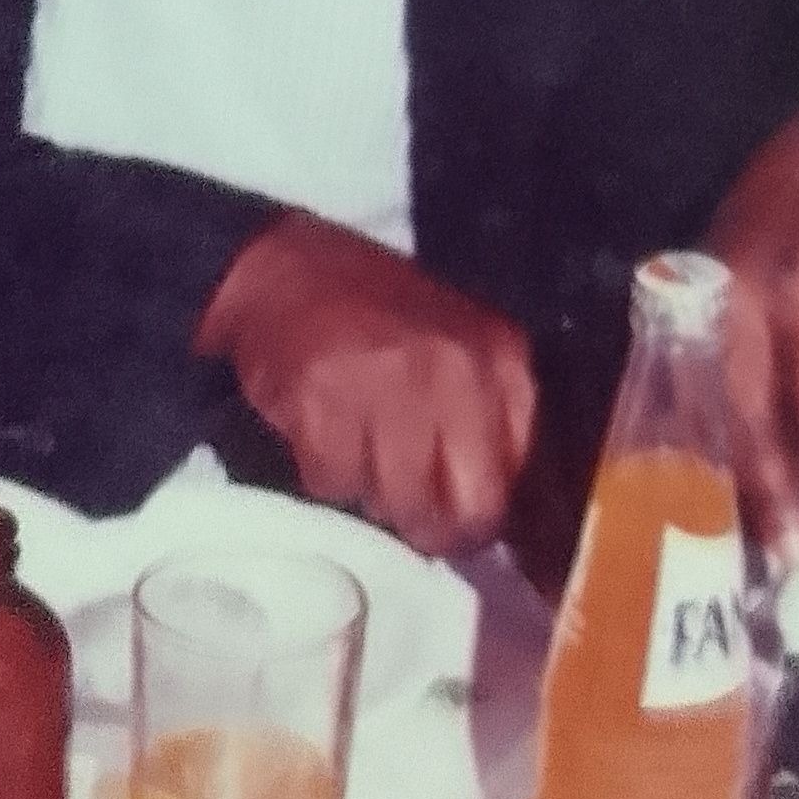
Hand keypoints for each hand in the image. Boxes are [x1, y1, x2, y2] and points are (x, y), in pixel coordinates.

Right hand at [194, 213, 537, 555]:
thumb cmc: (382, 316)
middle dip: (434, 528)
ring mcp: (388, 384)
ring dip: (373, 495)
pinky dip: (325, 473)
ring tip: (360, 450)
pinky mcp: (323, 400)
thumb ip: (488, 418)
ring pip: (396, 505)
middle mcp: (453, 369)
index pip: (511, 481)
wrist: (287, 269)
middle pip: (463, 510)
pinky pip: (334, 484)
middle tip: (409, 517)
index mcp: (499, 358)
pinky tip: (324, 432)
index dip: (480, 514)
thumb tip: (492, 515)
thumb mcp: (461, 348)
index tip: (454, 514)